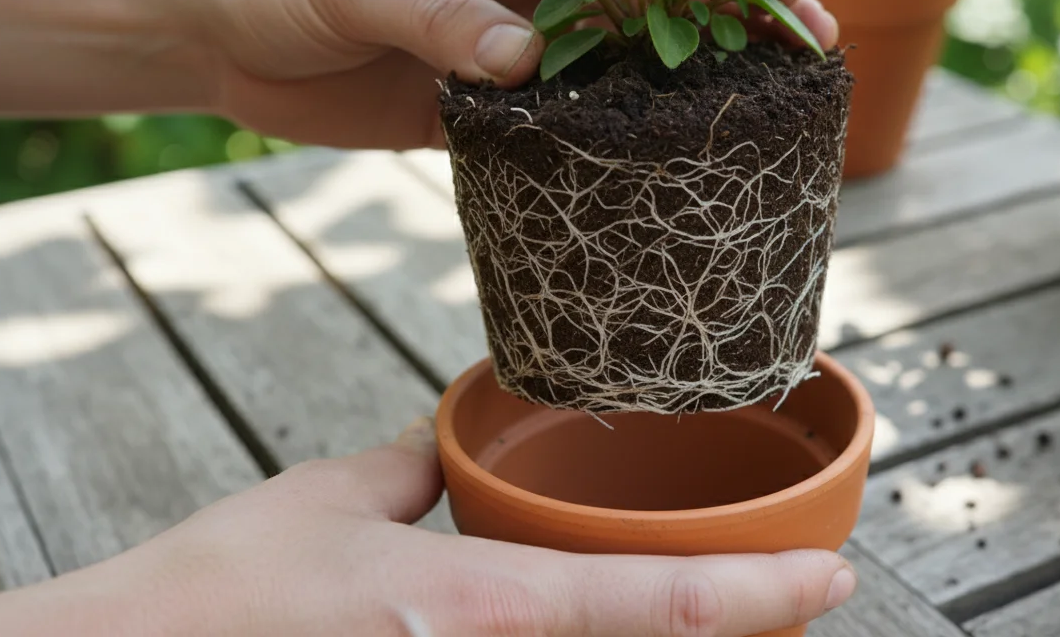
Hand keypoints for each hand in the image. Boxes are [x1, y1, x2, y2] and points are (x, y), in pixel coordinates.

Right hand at [0, 415, 856, 636]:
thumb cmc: (222, 591)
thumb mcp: (331, 502)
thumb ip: (412, 468)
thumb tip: (448, 442)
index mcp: (486, 608)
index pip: (658, 604)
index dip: (763, 598)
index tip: (838, 581)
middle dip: (732, 632)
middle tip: (793, 592)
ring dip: (671, 636)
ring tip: (720, 602)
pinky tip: (605, 618)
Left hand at [197, 0, 838, 150]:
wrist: (223, 39)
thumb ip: (442, 18)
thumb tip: (526, 61)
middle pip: (648, 7)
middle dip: (727, 27)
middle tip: (806, 60)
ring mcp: (513, 56)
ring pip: (615, 74)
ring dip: (678, 95)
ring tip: (756, 123)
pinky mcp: (485, 114)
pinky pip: (560, 130)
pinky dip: (603, 149)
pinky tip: (654, 172)